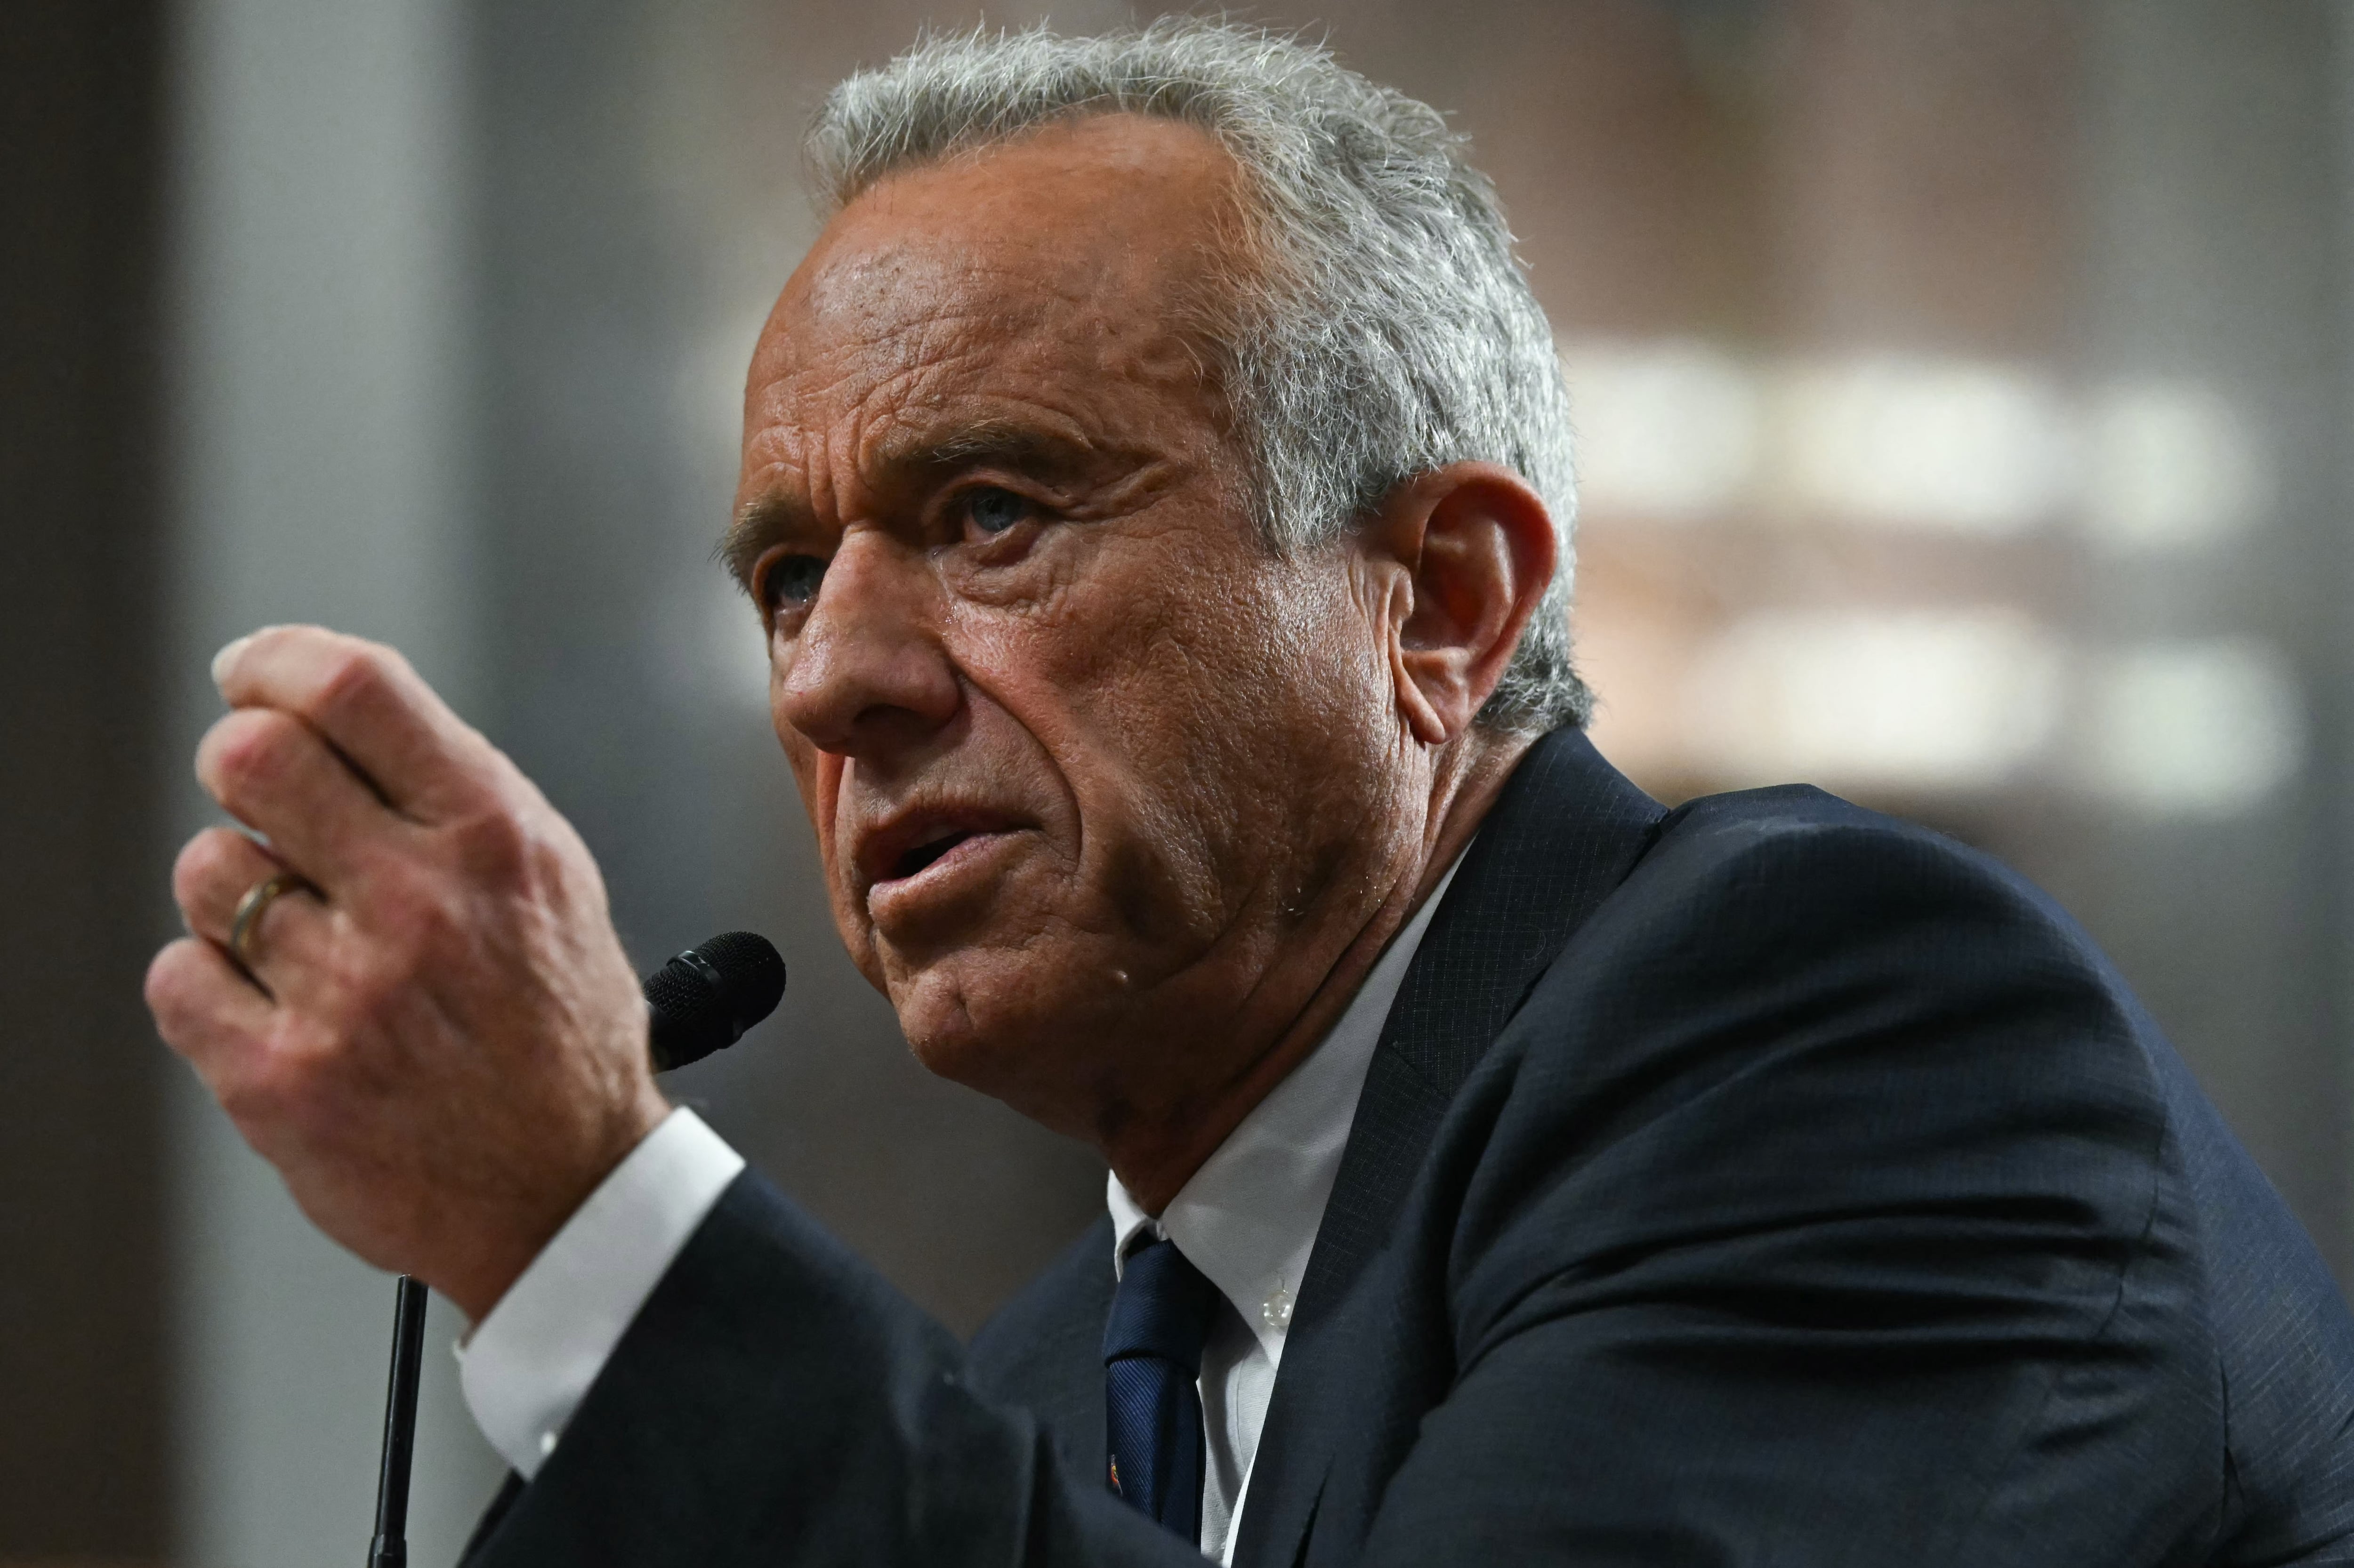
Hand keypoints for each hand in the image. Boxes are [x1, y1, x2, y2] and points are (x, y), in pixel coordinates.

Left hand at [146, 625, 668, 1319]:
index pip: (352, 688)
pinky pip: (177, 976)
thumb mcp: (553, 881)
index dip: (274, 660)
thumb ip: (453, 793)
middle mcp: (419, 903)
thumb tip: (329, 708)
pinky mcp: (279, 1077)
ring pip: (206, 870)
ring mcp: (344, 992)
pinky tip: (278, 1008)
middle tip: (262, 799)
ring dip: (237, 894)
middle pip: (250, 755)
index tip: (249, 673)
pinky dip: (212, 987)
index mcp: (493, 838)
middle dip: (240, 765)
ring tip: (302, 940)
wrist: (565, 1193)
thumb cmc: (558, 1035)